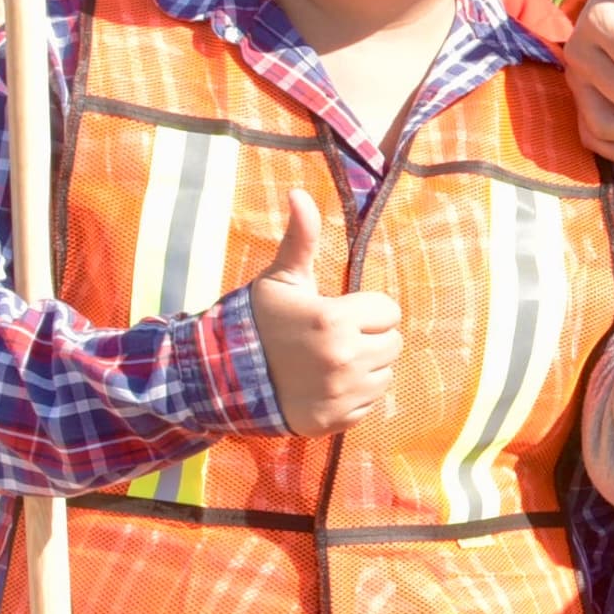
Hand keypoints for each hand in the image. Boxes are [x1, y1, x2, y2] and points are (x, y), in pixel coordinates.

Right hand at [242, 191, 403, 433]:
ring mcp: (341, 393)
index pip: (388, 310)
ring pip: (385, 374)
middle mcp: (344, 358)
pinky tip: (325, 385)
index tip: (339, 311)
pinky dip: (355, 396)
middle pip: (393, 343)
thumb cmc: (256, 320)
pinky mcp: (336, 421)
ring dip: (366, 367)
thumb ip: (301, 238)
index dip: (366, 308)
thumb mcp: (280, 278)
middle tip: (334, 337)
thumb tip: (298, 192)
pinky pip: (370, 404)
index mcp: (334, 319)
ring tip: (330, 360)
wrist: (221, 376)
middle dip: (370, 336)